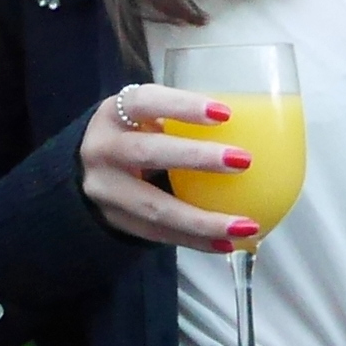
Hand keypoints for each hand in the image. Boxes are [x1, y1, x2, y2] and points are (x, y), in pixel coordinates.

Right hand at [79, 84, 257, 250]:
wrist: (88, 172)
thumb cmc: (136, 136)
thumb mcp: (146, 118)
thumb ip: (181, 121)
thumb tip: (256, 127)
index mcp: (114, 113)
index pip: (145, 101)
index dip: (182, 106)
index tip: (224, 114)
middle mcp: (102, 149)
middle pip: (147, 153)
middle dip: (196, 158)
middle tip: (243, 161)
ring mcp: (105, 190)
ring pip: (155, 207)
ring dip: (203, 220)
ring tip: (245, 226)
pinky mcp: (115, 221)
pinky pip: (159, 235)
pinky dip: (195, 241)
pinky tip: (227, 244)